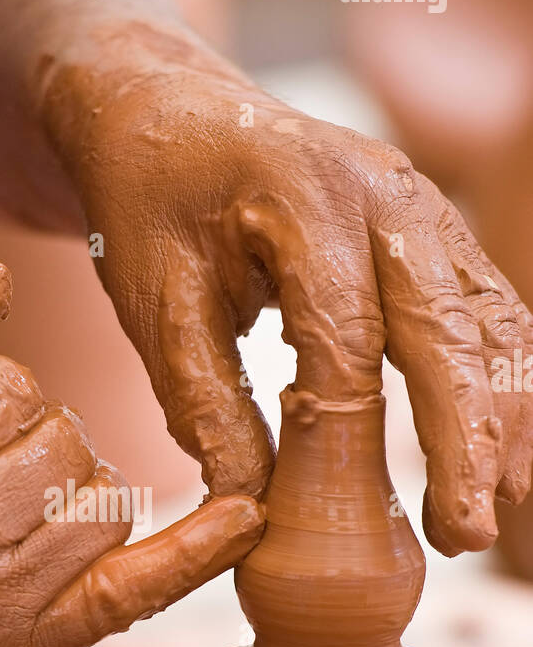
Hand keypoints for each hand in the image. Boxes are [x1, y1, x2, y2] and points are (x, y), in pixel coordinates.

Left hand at [42, 23, 532, 555]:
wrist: (166, 112)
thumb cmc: (149, 203)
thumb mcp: (152, 301)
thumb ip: (203, 402)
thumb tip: (252, 510)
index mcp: (304, 197)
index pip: (347, 334)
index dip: (355, 433)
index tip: (357, 518)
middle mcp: (385, 192)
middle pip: (449, 326)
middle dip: (466, 438)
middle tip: (464, 533)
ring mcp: (423, 205)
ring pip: (490, 319)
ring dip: (503, 417)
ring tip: (496, 507)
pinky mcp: (434, 230)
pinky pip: (488, 308)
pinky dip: (502, 381)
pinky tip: (501, 450)